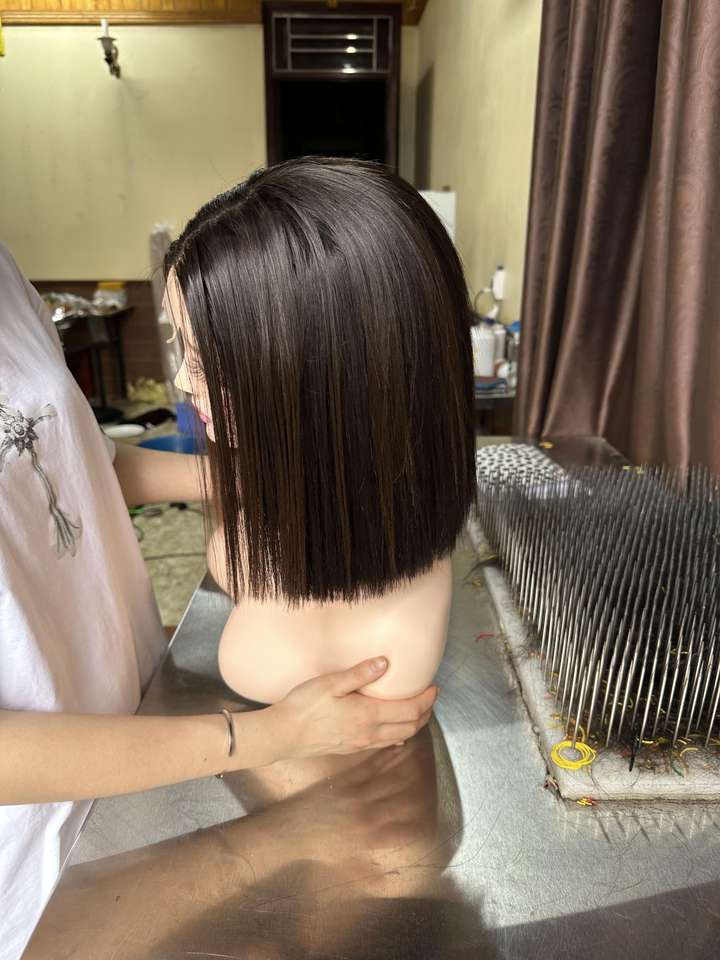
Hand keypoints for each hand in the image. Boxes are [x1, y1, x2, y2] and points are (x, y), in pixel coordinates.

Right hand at [265, 658, 438, 762]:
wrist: (284, 734)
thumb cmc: (304, 706)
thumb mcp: (331, 683)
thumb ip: (360, 674)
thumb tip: (385, 663)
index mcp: (368, 716)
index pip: (410, 711)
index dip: (426, 699)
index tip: (433, 687)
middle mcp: (369, 734)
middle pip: (410, 727)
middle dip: (425, 712)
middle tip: (429, 696)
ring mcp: (361, 744)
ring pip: (399, 737)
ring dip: (414, 724)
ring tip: (418, 709)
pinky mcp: (352, 748)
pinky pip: (383, 743)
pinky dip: (397, 735)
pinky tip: (394, 731)